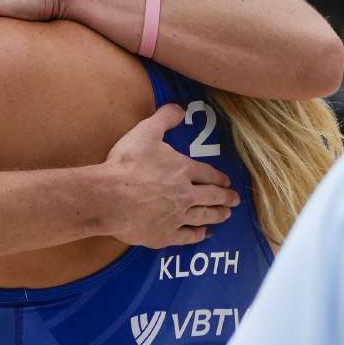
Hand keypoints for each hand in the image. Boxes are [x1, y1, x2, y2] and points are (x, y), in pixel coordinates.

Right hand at [97, 105, 239, 247]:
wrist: (109, 197)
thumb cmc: (127, 163)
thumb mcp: (145, 132)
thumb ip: (164, 118)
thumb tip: (180, 108)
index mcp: (183, 170)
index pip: (209, 174)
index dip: (219, 178)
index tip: (227, 182)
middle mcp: (186, 194)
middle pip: (212, 197)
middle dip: (226, 198)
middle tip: (234, 200)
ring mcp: (177, 217)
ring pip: (204, 216)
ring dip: (217, 215)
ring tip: (225, 215)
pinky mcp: (165, 234)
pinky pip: (187, 236)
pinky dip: (198, 235)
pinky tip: (203, 234)